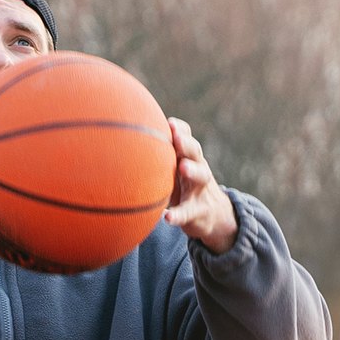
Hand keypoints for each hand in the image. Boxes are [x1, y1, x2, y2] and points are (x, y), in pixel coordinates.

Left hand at [163, 117, 236, 253]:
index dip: (180, 129)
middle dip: (186, 143)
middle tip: (176, 137)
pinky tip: (167, 217)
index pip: (188, 138)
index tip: (169, 122)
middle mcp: (198, 169)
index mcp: (189, 157)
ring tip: (183, 168)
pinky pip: (188, 212)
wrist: (214, 216)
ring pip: (201, 176)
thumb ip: (160, 158)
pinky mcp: (198, 212)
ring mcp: (200, 190)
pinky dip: (178, 215)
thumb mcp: (176, 170)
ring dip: (193, 170)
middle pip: (196, 151)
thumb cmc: (186, 188)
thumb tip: (125, 142)